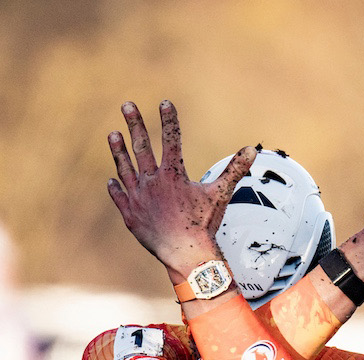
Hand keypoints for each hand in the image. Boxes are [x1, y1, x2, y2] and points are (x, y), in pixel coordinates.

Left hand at [106, 101, 255, 282]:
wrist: (185, 254)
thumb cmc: (204, 225)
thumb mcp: (219, 194)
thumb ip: (233, 170)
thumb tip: (252, 150)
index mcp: (173, 175)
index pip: (172, 140)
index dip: (169, 120)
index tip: (164, 102)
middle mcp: (152, 182)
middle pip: (142, 147)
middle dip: (135, 124)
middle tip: (127, 104)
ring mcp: (138, 198)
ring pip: (125, 169)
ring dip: (119, 150)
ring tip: (113, 134)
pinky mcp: (131, 215)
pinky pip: (120, 198)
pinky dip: (116, 189)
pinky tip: (112, 180)